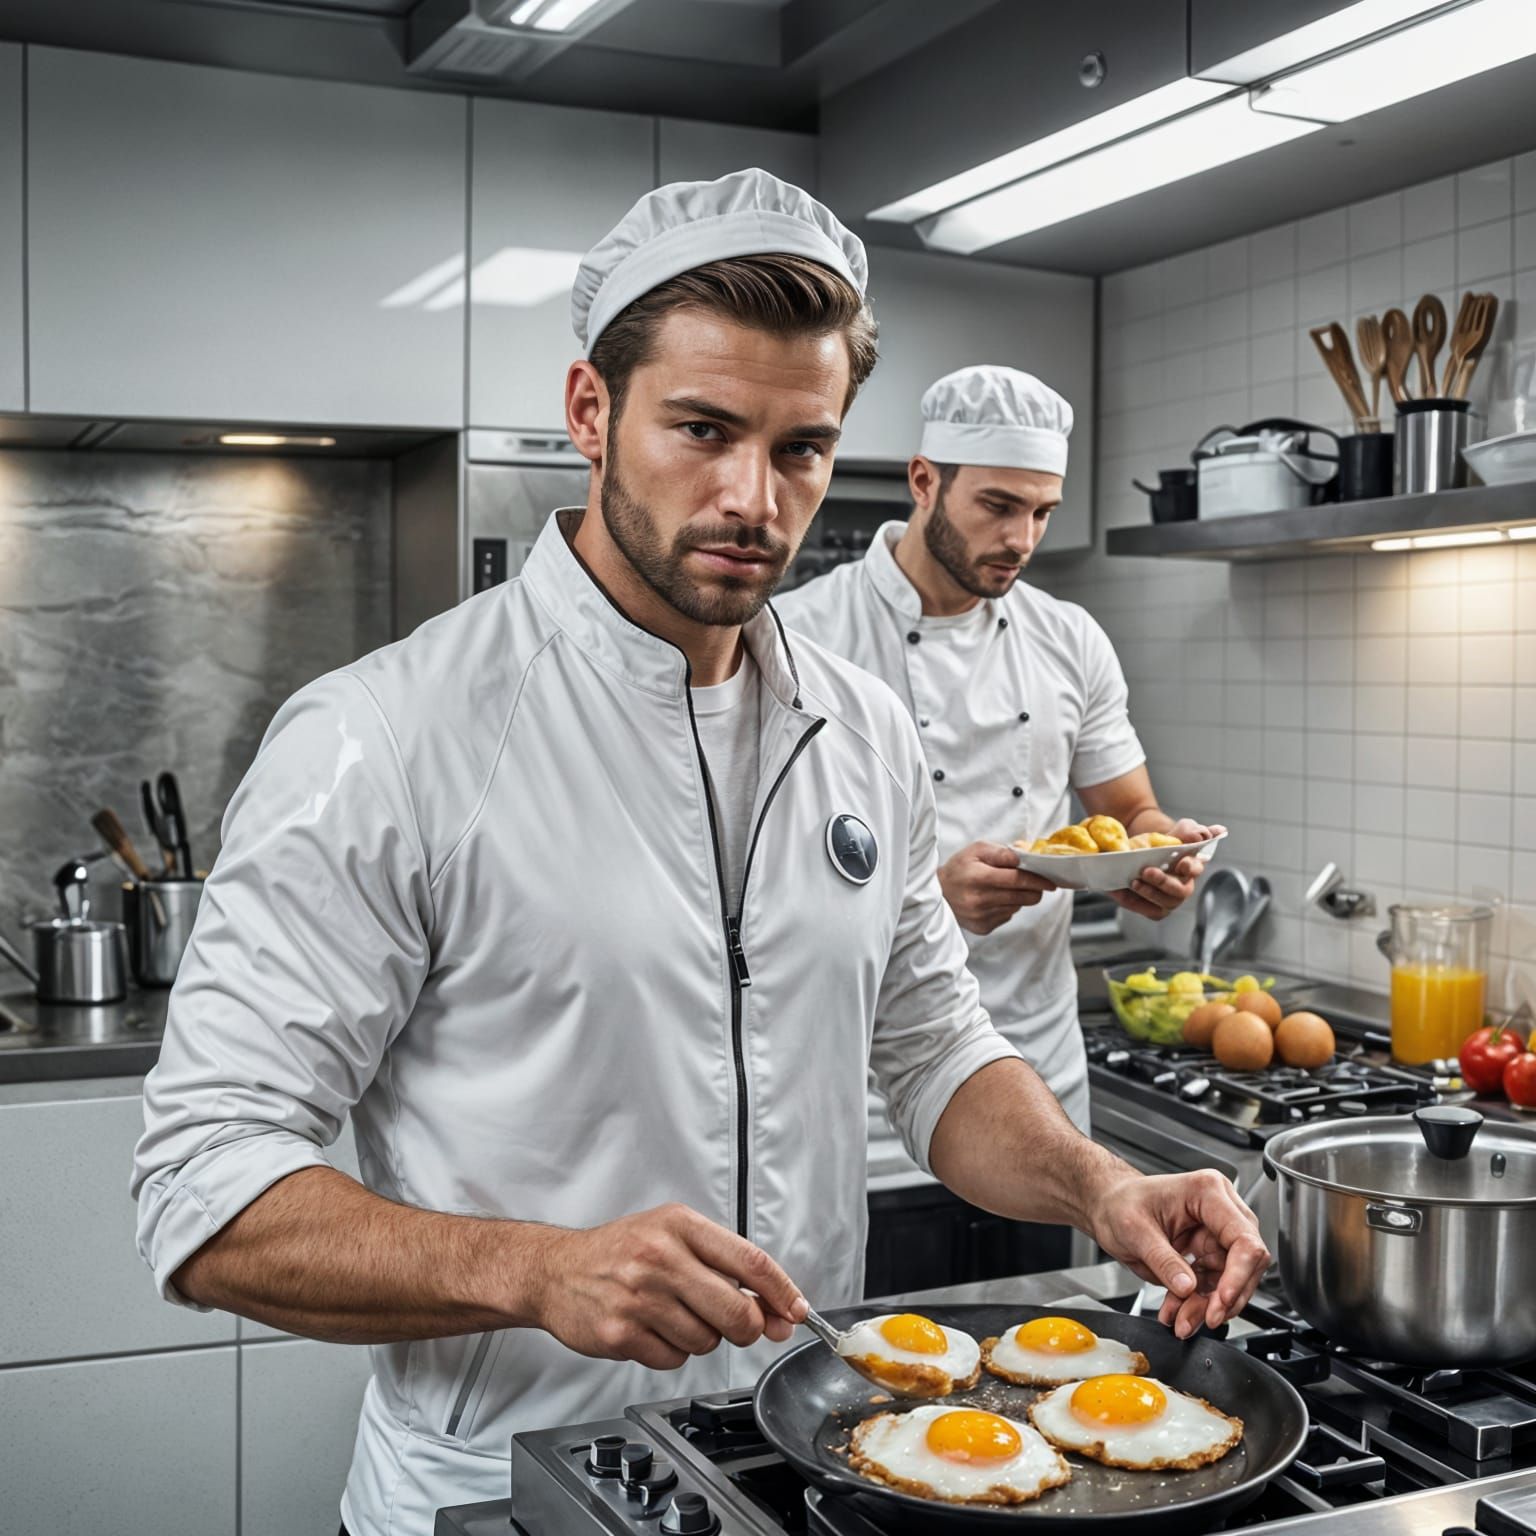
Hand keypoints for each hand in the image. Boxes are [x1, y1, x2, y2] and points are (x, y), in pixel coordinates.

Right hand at [530, 1204, 806, 1369]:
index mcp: (680, 1225)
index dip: (783, 1292)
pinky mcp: (621, 1333)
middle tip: (736, 1323)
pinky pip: (674, 1359)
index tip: (798, 1311)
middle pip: (737, 1312)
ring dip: (702, 1337)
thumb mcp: (672, 1236)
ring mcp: (639, 1297)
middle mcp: (660, 1257)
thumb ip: (725, 1267)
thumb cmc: (621, 1251)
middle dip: (746, 1327)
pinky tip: (652, 1329)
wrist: (555, 1270)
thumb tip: (778, 1311)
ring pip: (707, 1340)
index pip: (750, 1261)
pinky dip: (672, 1351)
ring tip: (674, 1314)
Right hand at [938, 842, 1057, 934]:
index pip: (1016, 879)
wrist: (937, 894)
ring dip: (1019, 897)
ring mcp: (980, 916)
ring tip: (1006, 888)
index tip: (1050, 881)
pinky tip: (995, 900)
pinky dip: (1007, 907)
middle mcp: (979, 899)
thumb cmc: (959, 868)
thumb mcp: (976, 850)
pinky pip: (1007, 916)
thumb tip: (1025, 854)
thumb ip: (1002, 851)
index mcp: (977, 877)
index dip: (1036, 880)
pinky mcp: (982, 928)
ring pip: (1017, 907)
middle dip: (1034, 890)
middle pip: (1021, 896)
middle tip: (1037, 885)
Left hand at [1088, 1169, 1269, 1338]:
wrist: (1108, 1206)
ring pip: (1231, 1281)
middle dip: (1224, 1297)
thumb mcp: (1134, 1230)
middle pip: (1246, 1263)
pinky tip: (1178, 1311)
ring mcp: (1216, 1233)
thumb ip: (1163, 1260)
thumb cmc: (1120, 1203)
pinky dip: (1198, 1304)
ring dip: (1208, 1306)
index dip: (1239, 1275)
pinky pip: (1214, 1286)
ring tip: (1181, 1320)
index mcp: (1207, 1192)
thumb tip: (1188, 1288)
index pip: (1243, 1239)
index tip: (1222, 1302)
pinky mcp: (1208, 1253)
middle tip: (1203, 1318)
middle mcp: (1220, 1210)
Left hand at [1111, 819, 1226, 920]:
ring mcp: (1170, 899)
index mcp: (1191, 866)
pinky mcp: (1156, 909)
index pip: (1196, 868)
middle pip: (1180, 890)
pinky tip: (1123, 892)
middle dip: (1164, 881)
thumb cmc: (1159, 844)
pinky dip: (1135, 903)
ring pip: (1165, 903)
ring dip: (1149, 893)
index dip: (1191, 866)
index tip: (1181, 863)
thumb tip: (1212, 831)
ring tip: (1134, 882)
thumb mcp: (1173, 832)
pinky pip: (1149, 911)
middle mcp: (1183, 885)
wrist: (1137, 854)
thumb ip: (1190, 831)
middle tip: (1147, 871)